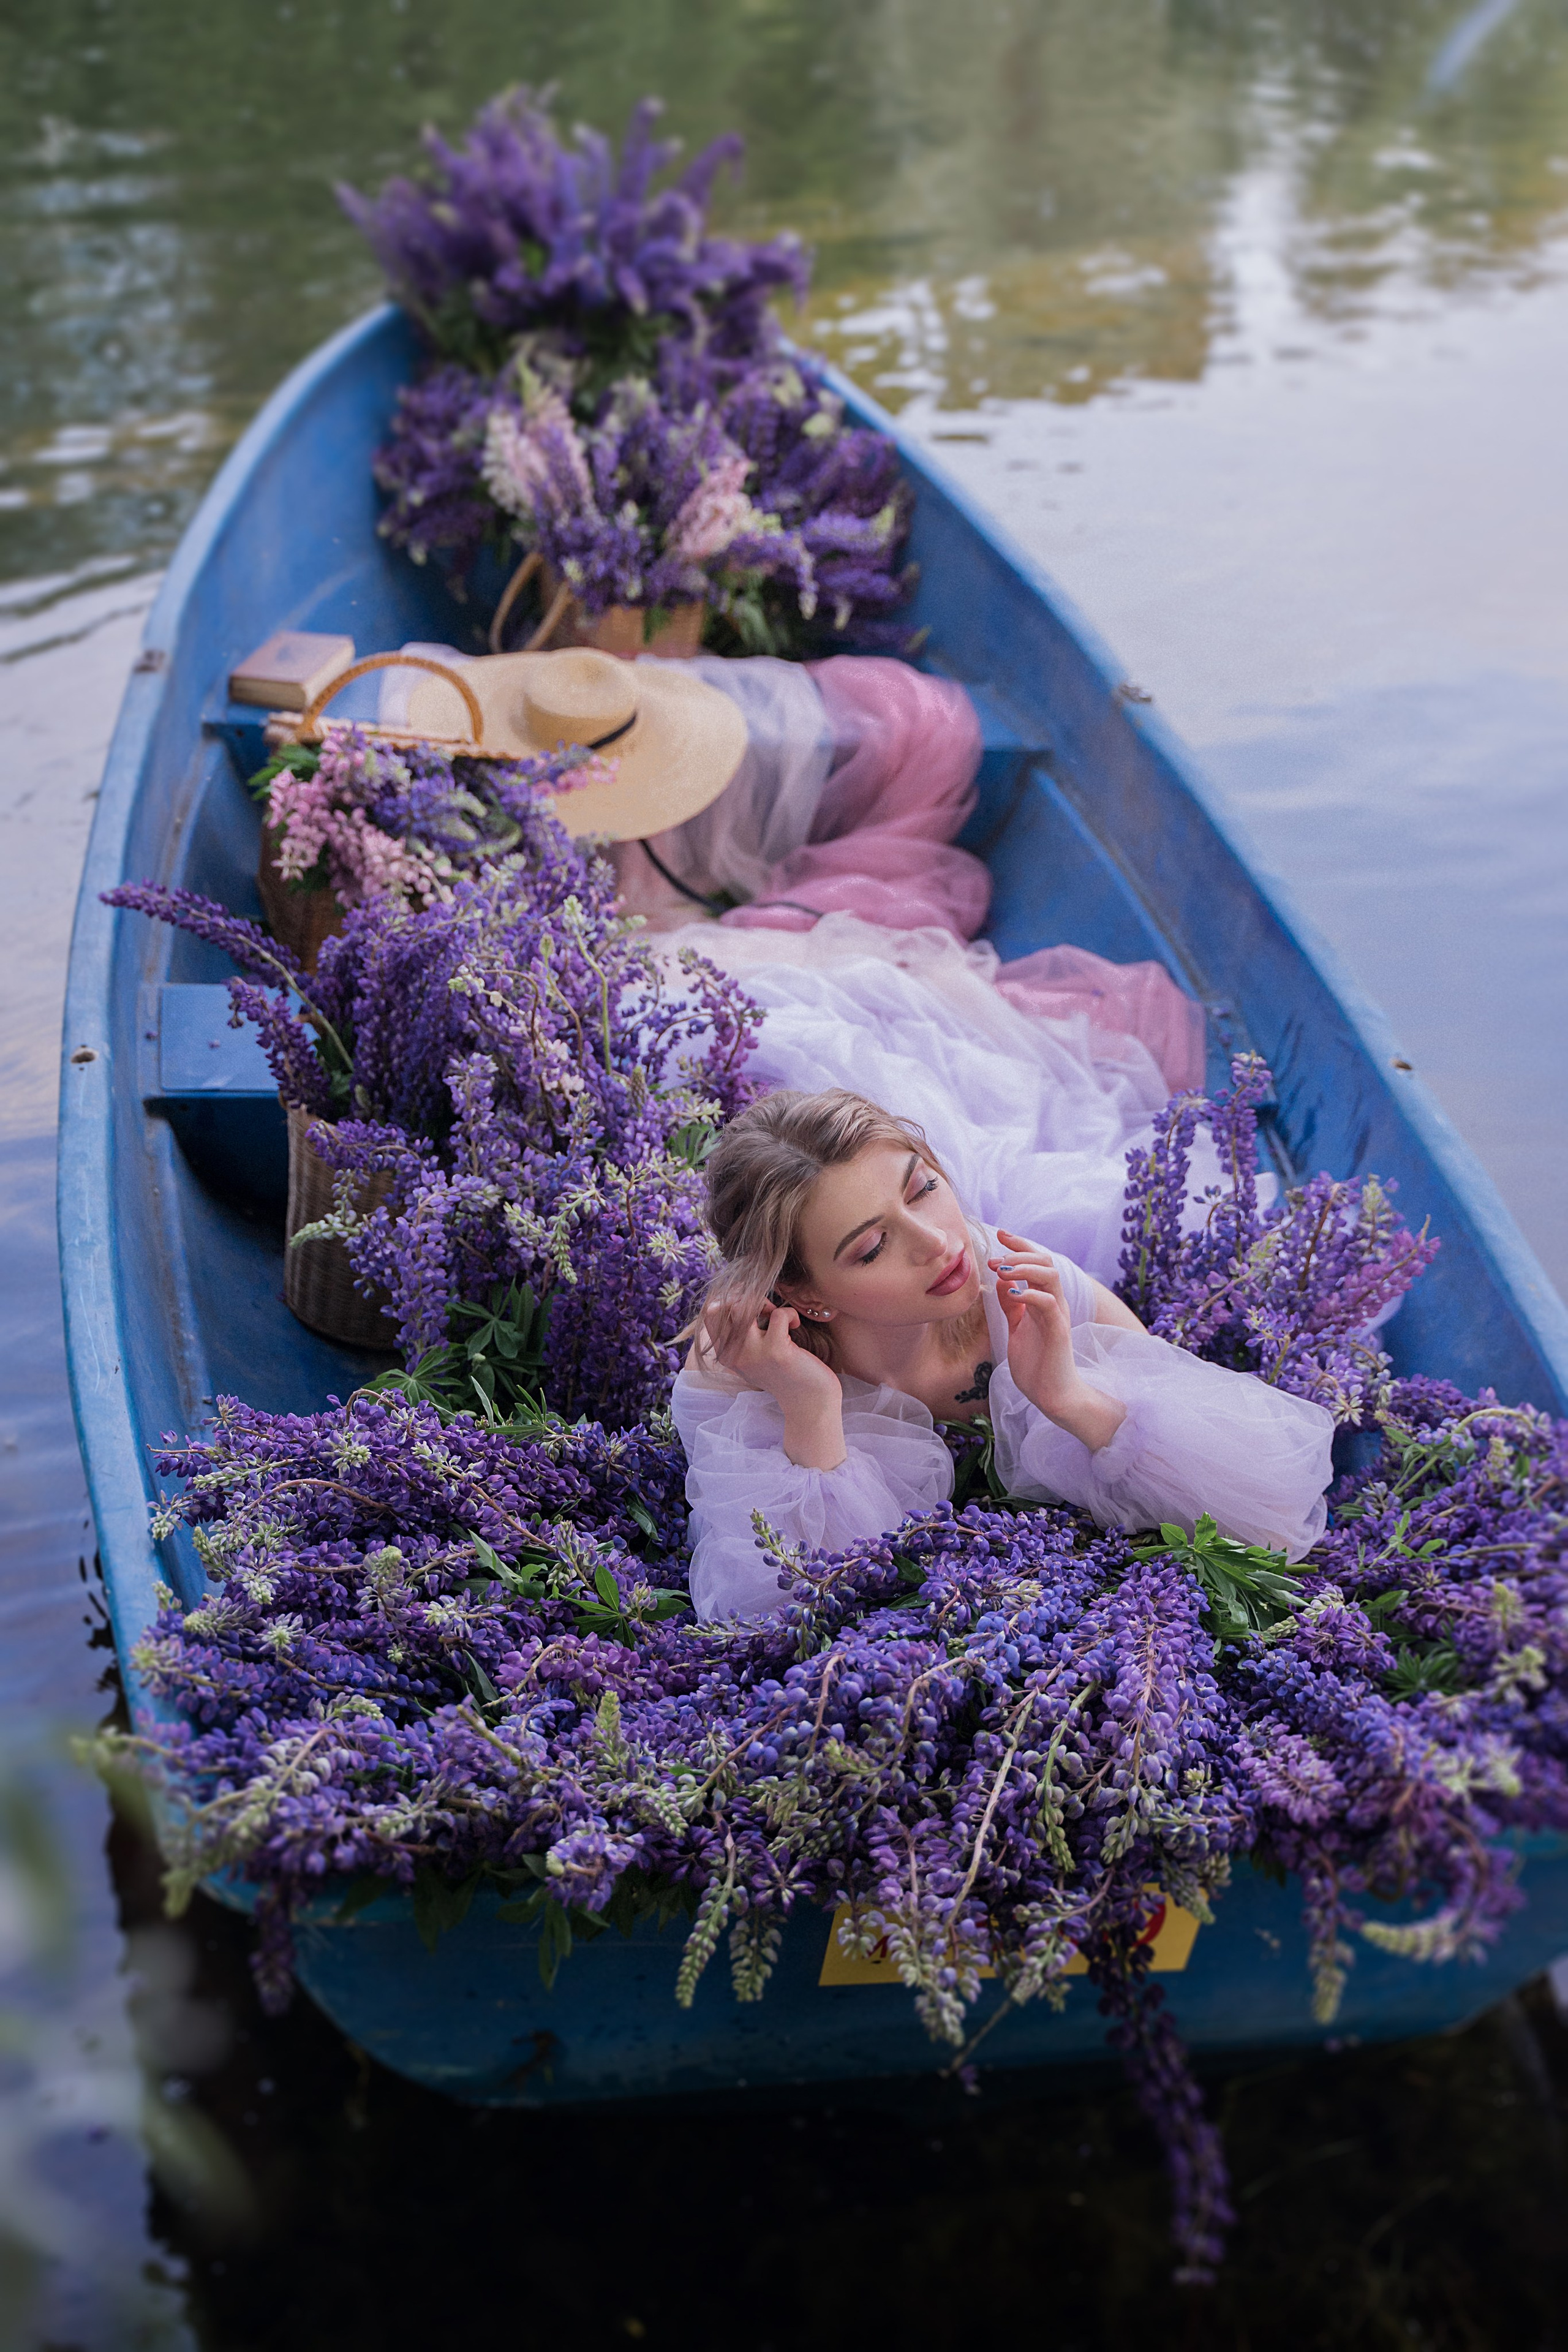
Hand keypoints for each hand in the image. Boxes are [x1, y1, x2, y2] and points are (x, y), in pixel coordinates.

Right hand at [710, 1301, 845, 1470]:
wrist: (809, 1402)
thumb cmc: (784, 1373)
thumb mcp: (754, 1355)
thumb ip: (741, 1333)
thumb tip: (738, 1297)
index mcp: (725, 1355)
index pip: (709, 1315)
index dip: (730, 1299)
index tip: (751, 1306)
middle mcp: (733, 1355)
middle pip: (722, 1307)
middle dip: (746, 1298)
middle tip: (767, 1310)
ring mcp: (753, 1354)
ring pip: (743, 1306)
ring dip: (765, 1302)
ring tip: (778, 1316)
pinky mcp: (776, 1352)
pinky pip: (779, 1314)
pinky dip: (790, 1314)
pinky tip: (795, 1326)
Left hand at [990, 1228, 1125, 1453]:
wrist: (1052, 1395)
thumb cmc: (1036, 1365)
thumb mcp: (1017, 1329)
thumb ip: (1011, 1306)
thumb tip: (1001, 1282)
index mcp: (1044, 1301)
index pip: (1037, 1263)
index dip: (1020, 1245)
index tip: (1000, 1233)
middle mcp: (1054, 1303)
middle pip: (1046, 1262)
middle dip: (1020, 1252)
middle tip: (995, 1256)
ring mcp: (1058, 1316)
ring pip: (1051, 1276)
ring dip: (1025, 1268)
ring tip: (1002, 1269)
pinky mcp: (1058, 1332)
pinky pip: (1048, 1304)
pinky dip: (1030, 1294)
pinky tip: (1012, 1294)